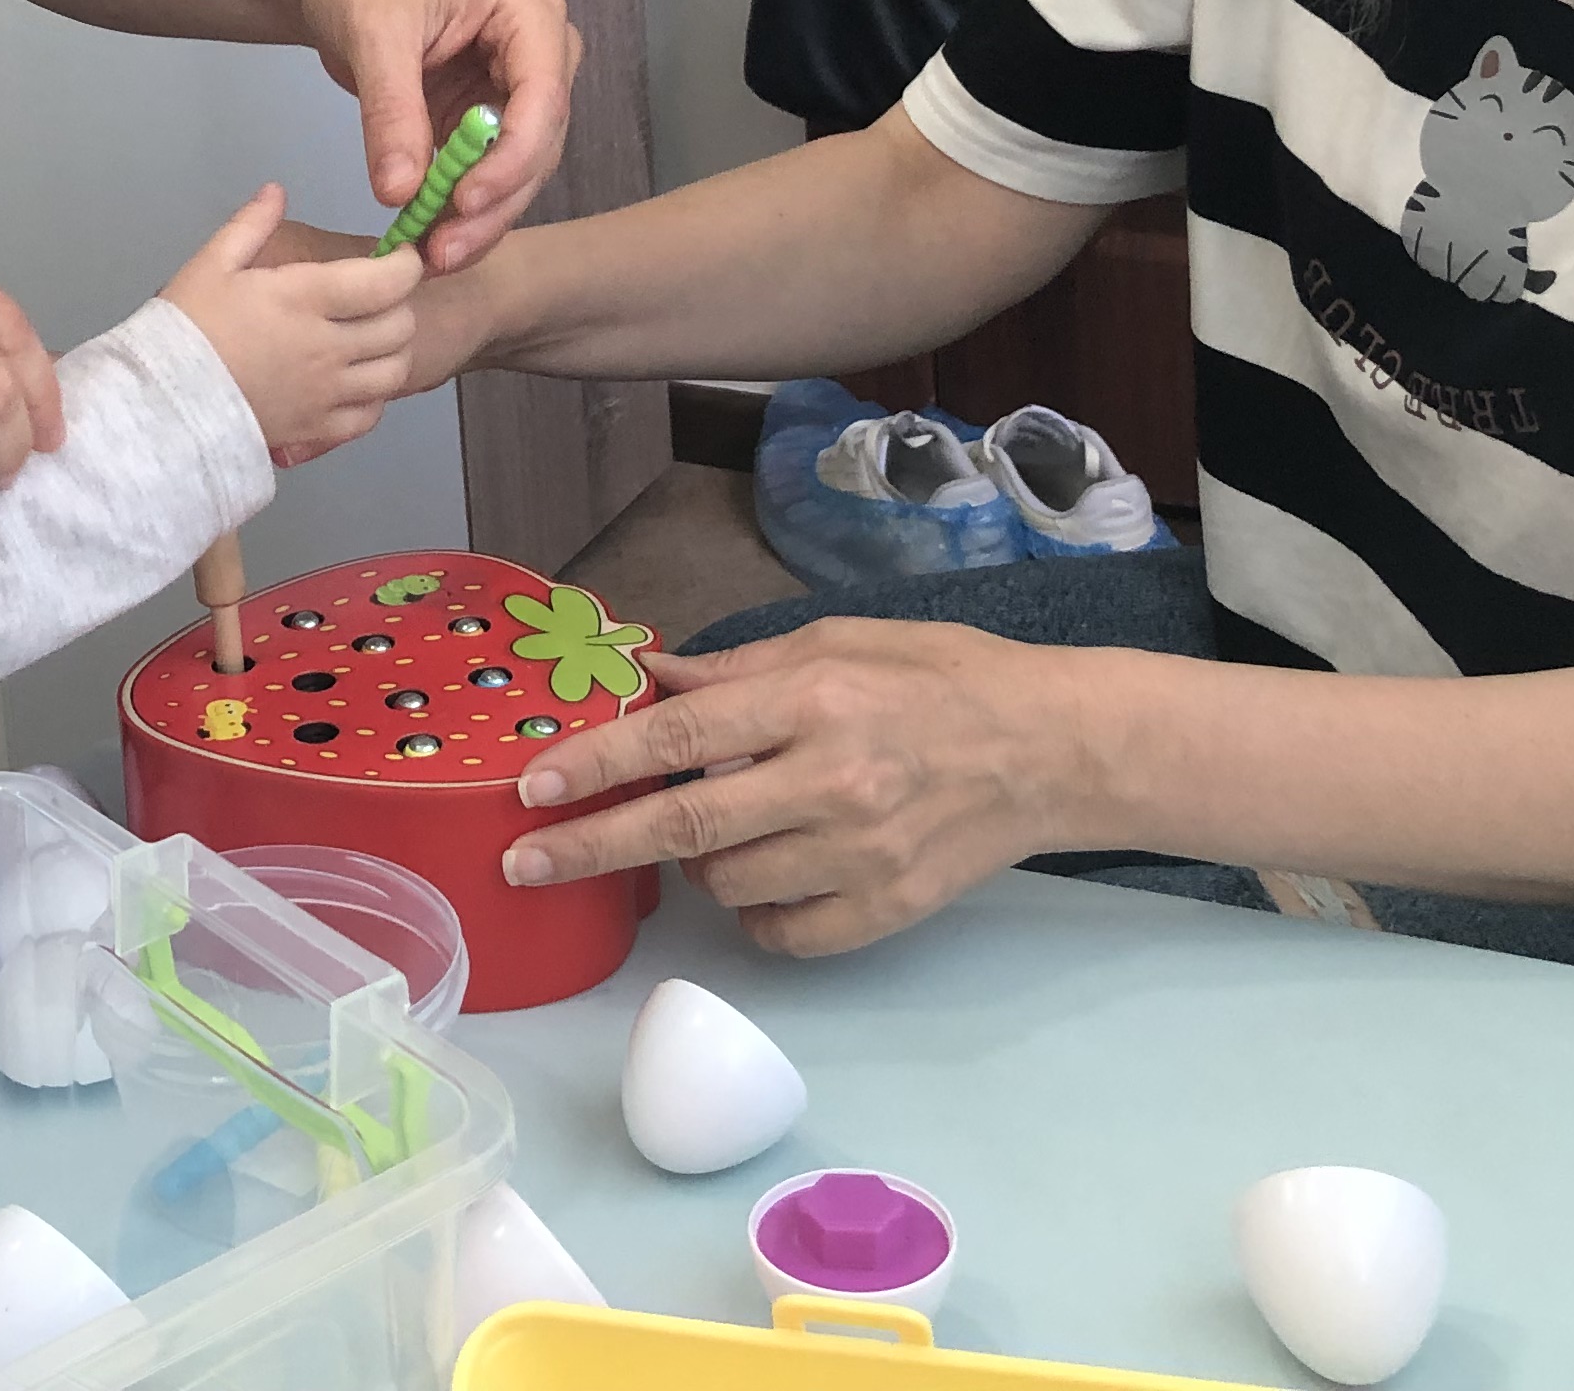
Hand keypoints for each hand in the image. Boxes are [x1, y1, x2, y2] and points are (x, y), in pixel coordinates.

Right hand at [164, 184, 426, 463]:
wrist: (160, 405)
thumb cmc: (184, 330)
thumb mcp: (210, 265)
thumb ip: (249, 225)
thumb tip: (276, 191)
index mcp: (305, 298)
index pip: (388, 281)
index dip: (406, 265)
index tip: (397, 258)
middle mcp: (327, 347)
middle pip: (400, 325)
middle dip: (399, 304)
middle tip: (378, 296)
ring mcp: (326, 393)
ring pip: (394, 370)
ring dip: (392, 349)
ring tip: (371, 337)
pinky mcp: (316, 429)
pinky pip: (370, 415)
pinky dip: (374, 396)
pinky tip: (354, 382)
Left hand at [296, 0, 581, 270]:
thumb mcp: (373, 35)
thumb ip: (391, 112)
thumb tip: (401, 193)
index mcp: (530, 15)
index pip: (542, 99)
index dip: (511, 160)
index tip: (463, 203)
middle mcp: (538, 56)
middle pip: (536, 146)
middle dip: (493, 204)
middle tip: (443, 251)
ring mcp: (513, 91)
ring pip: (515, 172)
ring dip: (479, 219)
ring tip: (431, 256)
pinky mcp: (482, 119)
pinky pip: (481, 175)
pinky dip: (457, 211)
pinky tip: (428, 243)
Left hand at [490, 621, 1089, 954]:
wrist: (1049, 750)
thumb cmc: (940, 679)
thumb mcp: (838, 641)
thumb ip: (737, 672)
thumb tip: (647, 681)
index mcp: (816, 701)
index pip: (680, 737)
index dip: (598, 764)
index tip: (532, 788)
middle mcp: (833, 781)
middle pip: (684, 827)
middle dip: (589, 847)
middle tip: (524, 862)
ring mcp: (861, 855)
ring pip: (726, 884)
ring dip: (693, 863)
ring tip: (718, 827)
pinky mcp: (885, 910)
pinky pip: (780, 931)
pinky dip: (753, 910)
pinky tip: (764, 875)